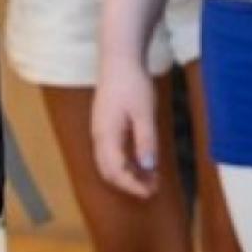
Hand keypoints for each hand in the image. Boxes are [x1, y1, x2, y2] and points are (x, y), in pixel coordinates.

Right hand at [92, 52, 162, 199]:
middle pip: (109, 171)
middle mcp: (99, 137)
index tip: (151, 192)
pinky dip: (125, 163)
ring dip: (128, 174)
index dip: (133, 185)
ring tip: (151, 178)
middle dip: (130, 183)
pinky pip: (111, 153)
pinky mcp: (104, 126)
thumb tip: (148, 167)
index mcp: (106, 136)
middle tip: (153, 188)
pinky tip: (142, 161)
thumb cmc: (133, 84)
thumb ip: (146, 140)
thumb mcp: (144, 112)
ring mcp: (100, 131)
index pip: (116, 171)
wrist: (119, 60)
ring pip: (109, 163)